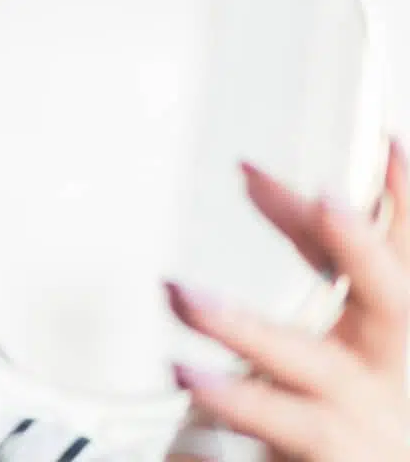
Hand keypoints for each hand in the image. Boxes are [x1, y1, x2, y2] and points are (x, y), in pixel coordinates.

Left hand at [166, 139, 409, 460]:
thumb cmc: (349, 398)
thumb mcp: (344, 315)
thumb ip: (308, 245)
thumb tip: (253, 173)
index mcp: (393, 327)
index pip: (396, 251)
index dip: (399, 198)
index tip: (388, 141)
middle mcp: (387, 366)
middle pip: (390, 301)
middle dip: (361, 249)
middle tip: (329, 200)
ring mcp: (357, 414)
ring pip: (308, 366)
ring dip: (245, 326)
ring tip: (183, 294)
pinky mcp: (325, 458)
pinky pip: (277, 427)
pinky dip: (233, 400)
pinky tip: (190, 374)